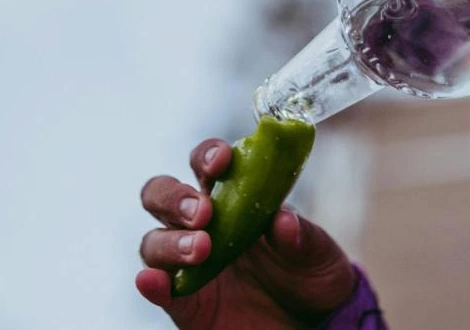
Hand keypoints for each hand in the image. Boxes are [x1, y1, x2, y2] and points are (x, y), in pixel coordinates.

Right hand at [136, 139, 355, 328]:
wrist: (315, 321)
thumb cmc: (313, 273)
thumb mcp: (318, 251)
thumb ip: (302, 236)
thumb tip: (282, 221)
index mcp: (236, 197)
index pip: (207, 164)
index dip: (208, 155)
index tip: (223, 160)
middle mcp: (205, 224)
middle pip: (162, 195)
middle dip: (175, 197)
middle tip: (204, 211)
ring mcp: (191, 263)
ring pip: (154, 241)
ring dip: (169, 241)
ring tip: (201, 248)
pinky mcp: (188, 303)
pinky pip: (160, 290)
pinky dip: (151, 283)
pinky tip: (153, 280)